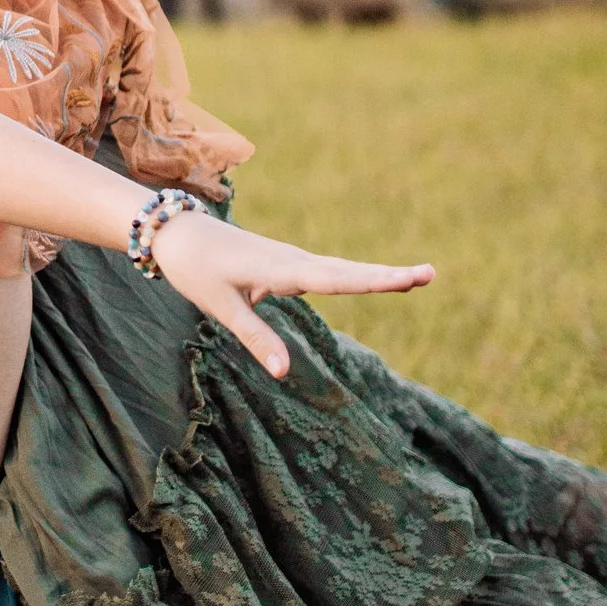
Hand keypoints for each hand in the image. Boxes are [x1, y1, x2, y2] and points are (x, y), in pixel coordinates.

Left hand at [151, 212, 434, 382]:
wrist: (175, 232)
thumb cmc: (195, 270)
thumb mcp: (219, 307)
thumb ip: (254, 338)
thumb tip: (284, 373)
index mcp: (279, 269)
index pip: (335, 280)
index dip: (373, 281)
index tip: (409, 278)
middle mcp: (292, 261)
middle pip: (348, 272)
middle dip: (388, 276)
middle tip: (431, 274)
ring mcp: (291, 261)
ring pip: (342, 270)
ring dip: (377, 275)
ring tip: (417, 277)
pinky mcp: (286, 265)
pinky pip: (328, 273)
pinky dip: (356, 276)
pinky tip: (379, 280)